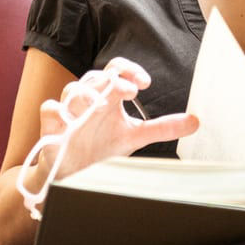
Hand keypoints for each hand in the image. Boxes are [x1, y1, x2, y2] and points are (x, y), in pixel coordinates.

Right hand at [33, 57, 197, 180]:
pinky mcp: (51, 127)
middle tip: (129, 90)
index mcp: (109, 97)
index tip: (145, 83)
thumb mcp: (136, 137)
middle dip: (111, 80)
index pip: (117, 71)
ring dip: (86, 93)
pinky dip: (56, 111)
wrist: (74, 174)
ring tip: (100, 104)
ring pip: (72, 89)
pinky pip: (49, 109)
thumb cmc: (103, 147)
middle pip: (96, 76)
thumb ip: (163, 127)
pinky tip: (66, 118)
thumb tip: (196, 121)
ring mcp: (68, 112)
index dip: (129, 70)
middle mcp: (89, 100)